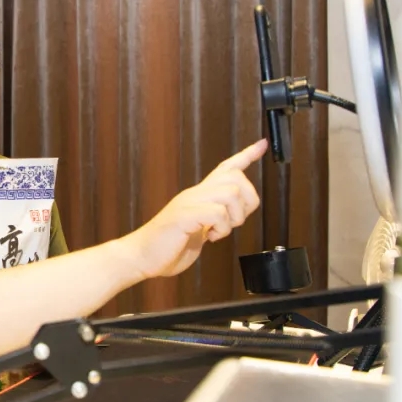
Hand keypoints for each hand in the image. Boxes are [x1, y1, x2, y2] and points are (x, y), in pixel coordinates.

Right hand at [125, 139, 266, 279]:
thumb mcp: (197, 230)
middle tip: (235, 222)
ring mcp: (188, 203)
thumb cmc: (166, 247)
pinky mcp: (184, 216)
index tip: (262, 145)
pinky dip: (222, 228)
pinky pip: (217, 212)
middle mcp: (194, 194)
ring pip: (230, 194)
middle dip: (247, 202)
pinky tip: (210, 237)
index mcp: (198, 196)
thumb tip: (228, 218)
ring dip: (234, 217)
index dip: (246, 155)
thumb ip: (211, 221)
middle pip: (235, 178)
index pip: (225, 168)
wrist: (140, 256)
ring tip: (219, 232)